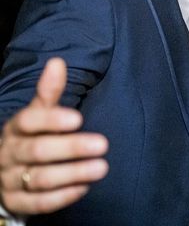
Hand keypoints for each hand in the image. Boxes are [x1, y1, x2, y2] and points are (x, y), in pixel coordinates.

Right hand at [0, 57, 108, 216]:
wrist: (4, 172)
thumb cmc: (31, 135)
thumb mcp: (38, 112)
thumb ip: (49, 91)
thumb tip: (57, 62)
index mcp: (15, 128)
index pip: (29, 121)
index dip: (52, 120)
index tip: (78, 118)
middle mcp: (9, 153)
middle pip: (38, 150)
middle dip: (72, 148)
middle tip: (103, 144)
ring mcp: (10, 179)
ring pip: (40, 178)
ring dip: (73, 173)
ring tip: (101, 167)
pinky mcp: (16, 202)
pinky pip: (38, 203)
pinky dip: (62, 196)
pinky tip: (84, 188)